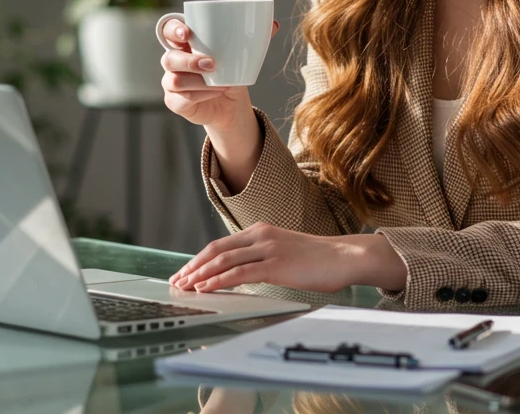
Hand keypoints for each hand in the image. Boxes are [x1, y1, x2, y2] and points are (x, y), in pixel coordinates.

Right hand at [160, 18, 279, 133]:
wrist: (230, 102)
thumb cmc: (231, 70)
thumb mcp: (242, 53)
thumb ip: (256, 37)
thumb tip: (275, 24)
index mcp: (186, 41)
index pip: (168, 29)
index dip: (173, 29)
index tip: (187, 33)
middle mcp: (174, 60)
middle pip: (168, 58)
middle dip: (189, 61)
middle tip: (212, 63)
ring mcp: (171, 81)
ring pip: (174, 80)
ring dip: (198, 82)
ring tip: (220, 82)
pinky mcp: (174, 101)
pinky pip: (181, 98)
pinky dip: (200, 95)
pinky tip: (215, 92)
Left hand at [168, 223, 406, 293]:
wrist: (342, 257)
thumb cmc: (316, 259)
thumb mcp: (283, 251)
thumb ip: (261, 257)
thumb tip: (240, 273)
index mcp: (260, 230)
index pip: (221, 244)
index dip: (199, 258)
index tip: (185, 272)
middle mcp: (260, 235)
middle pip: (217, 250)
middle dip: (193, 267)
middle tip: (177, 281)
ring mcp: (268, 248)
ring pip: (224, 260)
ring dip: (200, 275)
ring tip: (185, 287)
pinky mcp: (275, 264)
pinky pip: (240, 272)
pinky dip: (219, 280)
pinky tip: (206, 288)